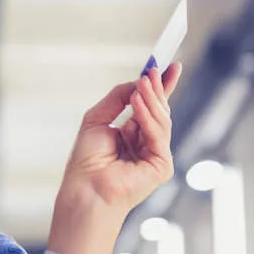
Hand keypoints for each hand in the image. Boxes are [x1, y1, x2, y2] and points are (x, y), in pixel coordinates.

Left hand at [62, 63, 181, 212]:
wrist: (85, 188)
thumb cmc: (87, 160)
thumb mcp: (98, 118)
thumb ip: (118, 98)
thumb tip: (138, 81)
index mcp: (132, 136)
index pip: (151, 108)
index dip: (161, 87)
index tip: (168, 66)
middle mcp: (146, 145)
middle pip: (160, 111)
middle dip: (158, 90)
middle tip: (154, 70)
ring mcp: (156, 156)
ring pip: (162, 120)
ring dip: (152, 100)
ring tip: (142, 84)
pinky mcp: (161, 166)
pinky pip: (159, 135)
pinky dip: (148, 117)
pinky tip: (138, 104)